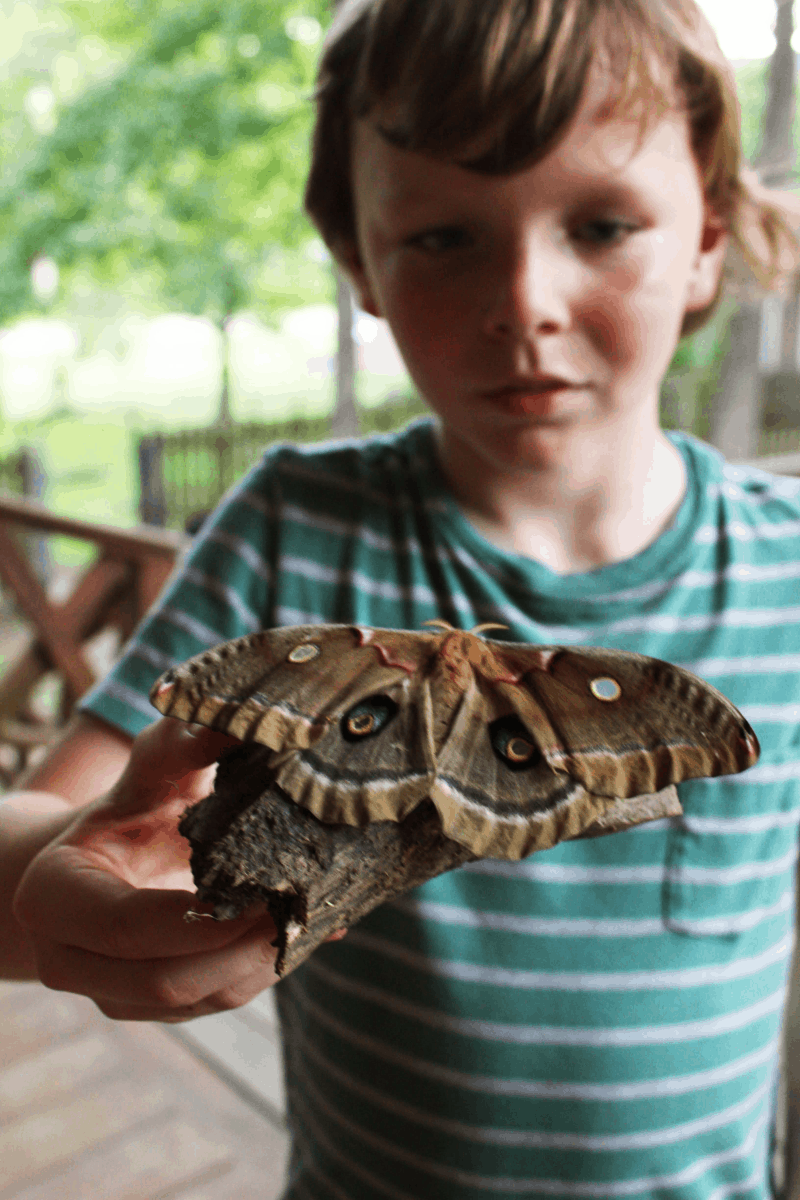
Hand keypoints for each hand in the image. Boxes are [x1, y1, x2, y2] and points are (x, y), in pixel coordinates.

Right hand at [13, 717, 344, 1021]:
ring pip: (195, 1000)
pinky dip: (257, 970)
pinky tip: (294, 929)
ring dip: (256, 963)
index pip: (126, 925)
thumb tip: (239, 725)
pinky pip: (211, 1003)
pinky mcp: (149, 1006)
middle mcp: (68, 957)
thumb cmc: (137, 800)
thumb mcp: (154, 767)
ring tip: (304, 915)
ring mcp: (107, 991)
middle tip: (297, 906)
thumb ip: (184, 744)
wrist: (118, 846)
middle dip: (238, 949)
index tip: (267, 890)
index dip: (200, 918)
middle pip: (163, 979)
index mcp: (52, 896)